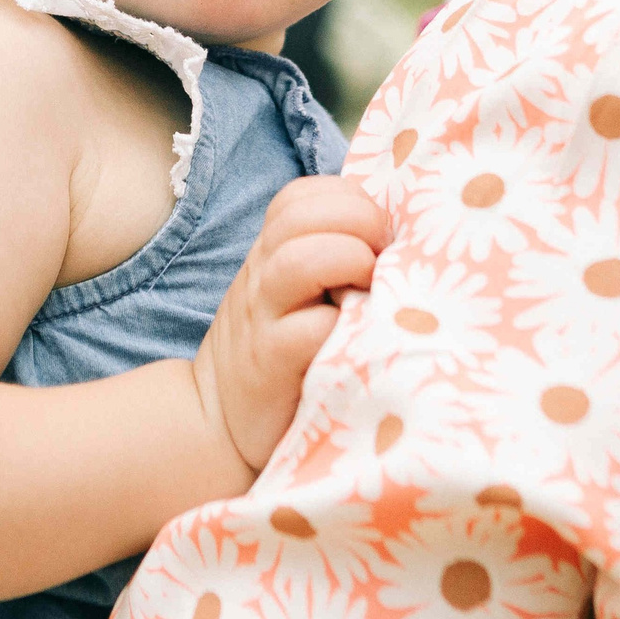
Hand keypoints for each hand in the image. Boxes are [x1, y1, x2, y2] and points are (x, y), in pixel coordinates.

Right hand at [191, 175, 386, 475]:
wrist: (218, 424)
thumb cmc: (281, 353)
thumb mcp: (295, 295)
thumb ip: (329, 258)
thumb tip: (401, 234)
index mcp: (271, 251)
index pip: (304, 194)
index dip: (351, 202)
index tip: (378, 238)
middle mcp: (261, 274)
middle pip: (302, 213)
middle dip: (360, 222)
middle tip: (384, 261)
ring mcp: (262, 317)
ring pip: (300, 258)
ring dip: (350, 262)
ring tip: (371, 292)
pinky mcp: (270, 363)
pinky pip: (310, 327)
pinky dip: (341, 325)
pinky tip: (356, 338)